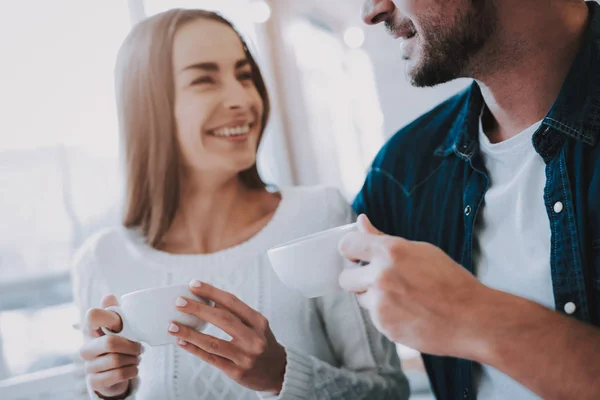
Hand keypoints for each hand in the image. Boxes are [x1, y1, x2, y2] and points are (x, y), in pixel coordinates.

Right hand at [80, 295, 142, 398]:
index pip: (92, 315)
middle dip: (131, 346)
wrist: (112, 372)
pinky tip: (133, 368)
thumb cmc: (116, 343)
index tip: (121, 324)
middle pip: (110, 342)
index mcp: (91, 329)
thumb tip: (108, 296)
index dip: (110, 317)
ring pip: (116, 360)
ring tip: (136, 357)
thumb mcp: (118, 326)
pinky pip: (118, 374)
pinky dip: (132, 370)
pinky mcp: (94, 380)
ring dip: (134, 359)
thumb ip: (114, 311)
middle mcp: (86, 347)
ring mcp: (89, 365)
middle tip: (140, 347)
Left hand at [167, 282, 286, 392]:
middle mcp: (253, 338)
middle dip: (198, 309)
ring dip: (190, 333)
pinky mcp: (237, 372)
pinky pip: (211, 359)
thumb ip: (237, 314)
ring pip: (213, 342)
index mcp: (259, 322)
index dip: (212, 292)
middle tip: (180, 302)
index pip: (232, 302)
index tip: (194, 285)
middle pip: (222, 320)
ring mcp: (245, 357)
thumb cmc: (263, 343)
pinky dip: (194, 349)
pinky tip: (182, 342)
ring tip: (173, 326)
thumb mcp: (257, 325)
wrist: (278, 372)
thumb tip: (209, 300)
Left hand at [338, 214, 490, 358]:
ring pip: (361, 298)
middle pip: (345, 278)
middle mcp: (380, 277)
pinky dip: (386, 315)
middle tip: (380, 280)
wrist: (472, 319)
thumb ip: (382, 238)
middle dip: (358, 278)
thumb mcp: (420, 250)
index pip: (347, 245)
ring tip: (404, 297)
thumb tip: (361, 221)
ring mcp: (380, 304)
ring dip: (374, 297)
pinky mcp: (384, 326)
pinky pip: (374, 317)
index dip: (351, 250)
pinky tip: (409, 312)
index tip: (357, 256)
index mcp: (389, 252)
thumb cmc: (450, 281)